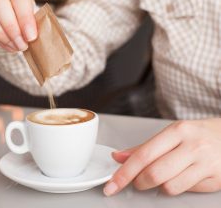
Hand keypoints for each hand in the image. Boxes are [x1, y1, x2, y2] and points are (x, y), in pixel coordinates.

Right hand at [0, 0, 36, 51]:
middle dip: (12, 28)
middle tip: (23, 44)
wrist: (6, 4)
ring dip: (3, 35)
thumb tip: (30, 36)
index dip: (24, 16)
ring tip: (16, 46)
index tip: (31, 35)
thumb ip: (31, 17)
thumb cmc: (22, 3)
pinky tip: (8, 45)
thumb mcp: (30, 5)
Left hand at [104, 118, 220, 195]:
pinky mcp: (216, 179)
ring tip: (164, 176)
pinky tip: (182, 177)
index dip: (124, 173)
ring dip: (159, 186)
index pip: (143, 155)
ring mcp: (206, 163)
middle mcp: (192, 145)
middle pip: (154, 173)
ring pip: (169, 187)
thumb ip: (144, 147)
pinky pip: (186, 191)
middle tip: (138, 181)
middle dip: (139, 182)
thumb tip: (119, 157)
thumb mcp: (172, 134)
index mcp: (177, 131)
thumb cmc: (198, 135)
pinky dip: (177, 188)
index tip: (112, 185)